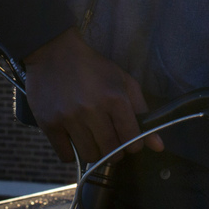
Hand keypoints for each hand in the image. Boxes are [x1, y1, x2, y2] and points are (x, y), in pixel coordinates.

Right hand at [23, 28, 163, 162]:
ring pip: (89, 156)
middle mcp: (92, 109)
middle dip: (115, 151)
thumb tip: (159, 146)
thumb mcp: (123, 81)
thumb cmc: (93, 67)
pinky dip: (72, 153)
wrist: (54, 52)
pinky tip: (74, 138)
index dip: (134, 145)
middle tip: (110, 141)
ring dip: (94, 152)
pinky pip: (66, 156)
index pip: (132, 140)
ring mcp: (69, 118)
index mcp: (115, 98)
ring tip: (91, 137)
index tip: (129, 141)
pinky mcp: (49, 123)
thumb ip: (142, 113)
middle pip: (111, 152)